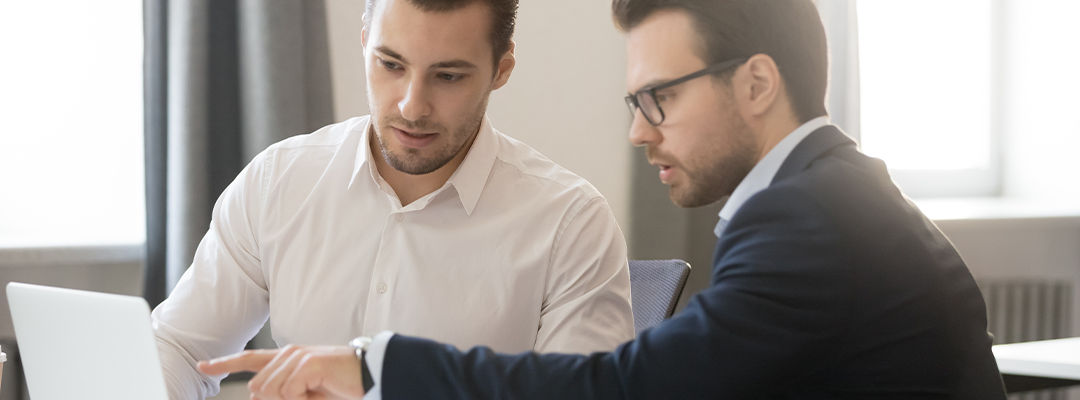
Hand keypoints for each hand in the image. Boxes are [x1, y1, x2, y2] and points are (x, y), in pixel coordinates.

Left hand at [198, 345, 365, 399]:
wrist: (371, 376)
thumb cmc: (341, 387)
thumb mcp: (305, 394)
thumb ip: (283, 393)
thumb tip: (257, 396)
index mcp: (286, 359)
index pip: (249, 359)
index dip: (224, 363)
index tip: (203, 366)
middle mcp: (288, 353)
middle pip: (257, 389)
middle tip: (308, 398)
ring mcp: (298, 356)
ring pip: (270, 393)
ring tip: (315, 395)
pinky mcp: (308, 363)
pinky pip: (289, 393)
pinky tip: (320, 393)